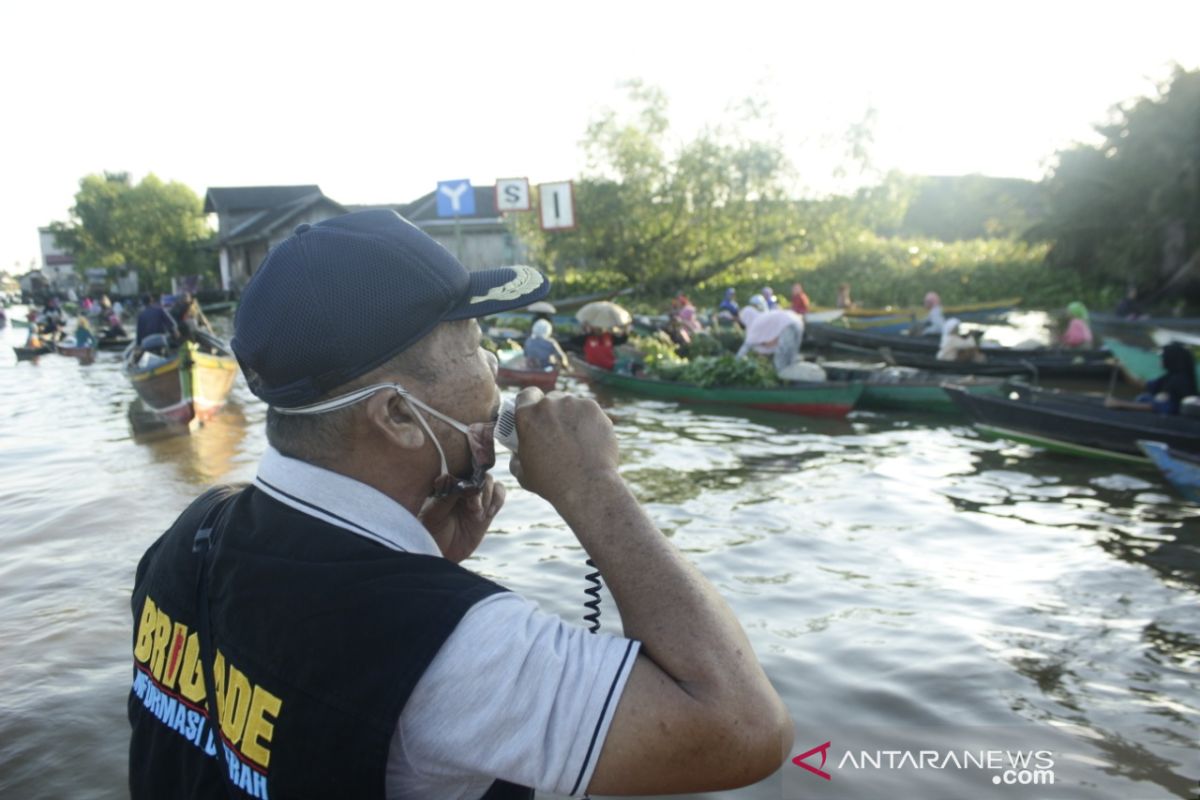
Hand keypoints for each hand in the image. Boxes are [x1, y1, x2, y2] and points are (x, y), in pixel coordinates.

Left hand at [418, 474, 504, 562]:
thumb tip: (458, 480)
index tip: (468, 487)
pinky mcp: (487, 510)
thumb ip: (446, 496)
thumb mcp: (433, 512)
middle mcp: (464, 487)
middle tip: (472, 507)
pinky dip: (497, 501)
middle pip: (480, 474)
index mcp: (448, 482)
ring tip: (477, 514)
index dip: (470, 474)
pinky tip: (487, 514)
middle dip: (479, 489)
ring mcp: (477, 498)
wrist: (440, 551)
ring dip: (487, 496)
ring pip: (492, 483)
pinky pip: (499, 496)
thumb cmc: (430, 530)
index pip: (463, 467)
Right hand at [508, 387, 619, 511]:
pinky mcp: (593, 409)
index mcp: (526, 415)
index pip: (526, 396)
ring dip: (571, 416)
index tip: (536, 413)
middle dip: (553, 412)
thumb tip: (517, 450)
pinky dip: (589, 422)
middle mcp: (548, 404)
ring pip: (571, 405)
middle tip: (558, 432)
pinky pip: (588, 411)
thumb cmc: (551, 483)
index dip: (530, 403)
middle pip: (550, 400)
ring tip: (577, 440)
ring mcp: (573, 404)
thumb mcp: (522, 473)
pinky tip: (590, 439)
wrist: (586, 486)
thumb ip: (517, 456)